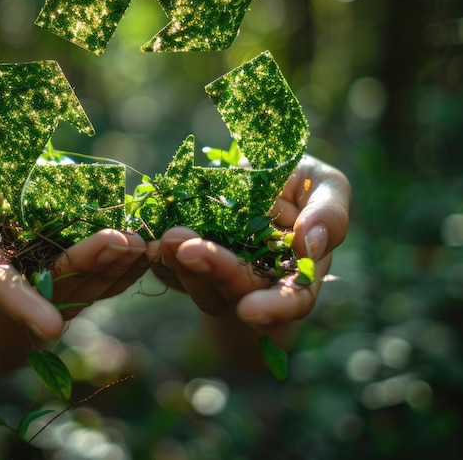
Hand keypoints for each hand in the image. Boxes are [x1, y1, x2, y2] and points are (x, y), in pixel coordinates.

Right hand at [0, 154, 147, 367]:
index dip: (21, 306)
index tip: (50, 327)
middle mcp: (19, 279)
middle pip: (55, 281)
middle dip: (90, 263)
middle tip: (124, 244)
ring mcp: (51, 275)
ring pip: (85, 278)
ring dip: (117, 261)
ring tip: (142, 240)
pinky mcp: (77, 269)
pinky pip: (102, 272)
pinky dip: (125, 261)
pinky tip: (146, 249)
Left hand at [146, 155, 350, 364]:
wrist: (259, 167)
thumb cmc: (300, 181)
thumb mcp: (324, 186)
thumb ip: (329, 215)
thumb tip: (310, 246)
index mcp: (298, 273)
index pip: (292, 301)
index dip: (274, 310)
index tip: (249, 312)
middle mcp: (257, 281)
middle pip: (237, 291)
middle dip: (214, 272)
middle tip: (188, 249)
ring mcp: (219, 273)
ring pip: (200, 284)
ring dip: (181, 264)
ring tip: (169, 236)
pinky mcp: (188, 260)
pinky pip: (171, 266)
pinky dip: (160, 256)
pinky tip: (150, 241)